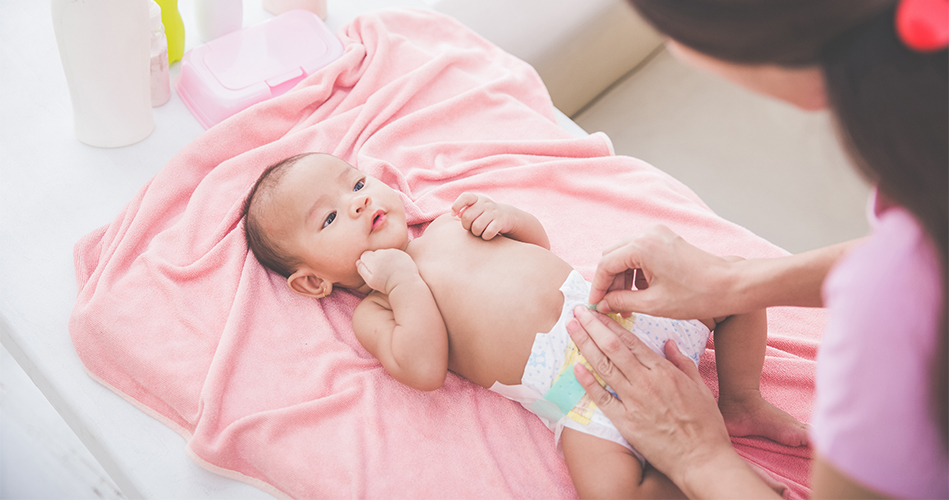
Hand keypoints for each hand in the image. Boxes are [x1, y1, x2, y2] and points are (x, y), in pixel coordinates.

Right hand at [356, 249, 420, 294]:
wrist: (404, 284)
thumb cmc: (386, 284)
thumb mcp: (370, 281)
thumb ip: (362, 270)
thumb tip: (358, 261)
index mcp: (373, 258)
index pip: (365, 255)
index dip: (367, 262)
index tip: (371, 270)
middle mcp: (382, 252)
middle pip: (375, 253)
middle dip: (376, 260)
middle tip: (381, 271)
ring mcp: (393, 251)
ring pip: (385, 253)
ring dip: (386, 259)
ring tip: (389, 270)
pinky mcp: (402, 253)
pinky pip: (395, 254)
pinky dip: (394, 259)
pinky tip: (396, 268)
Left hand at [451, 192, 517, 240]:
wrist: (507, 216)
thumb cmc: (484, 215)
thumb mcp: (475, 208)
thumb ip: (464, 210)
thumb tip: (455, 214)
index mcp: (477, 199)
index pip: (465, 197)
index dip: (457, 205)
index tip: (453, 214)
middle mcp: (485, 203)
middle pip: (467, 216)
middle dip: (466, 226)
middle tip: (469, 228)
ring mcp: (494, 212)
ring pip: (477, 227)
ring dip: (476, 233)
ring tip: (478, 231)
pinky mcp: (500, 222)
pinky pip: (488, 233)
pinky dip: (485, 236)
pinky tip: (486, 234)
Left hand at [566, 306, 735, 489]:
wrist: (702, 460)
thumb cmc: (705, 424)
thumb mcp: (700, 387)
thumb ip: (682, 362)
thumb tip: (668, 343)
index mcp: (663, 371)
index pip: (630, 340)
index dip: (610, 324)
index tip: (597, 312)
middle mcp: (645, 382)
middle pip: (612, 347)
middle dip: (592, 327)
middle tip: (576, 312)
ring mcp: (633, 402)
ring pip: (603, 367)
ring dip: (585, 345)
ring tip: (571, 329)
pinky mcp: (625, 422)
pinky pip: (602, 399)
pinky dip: (588, 382)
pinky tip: (575, 367)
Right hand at [589, 225, 738, 319]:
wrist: (731, 285)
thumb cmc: (696, 295)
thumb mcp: (653, 304)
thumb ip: (621, 302)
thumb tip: (602, 305)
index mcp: (642, 246)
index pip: (605, 265)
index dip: (598, 287)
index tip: (595, 305)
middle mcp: (647, 234)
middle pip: (612, 257)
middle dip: (609, 282)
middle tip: (610, 306)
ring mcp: (658, 235)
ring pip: (625, 256)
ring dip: (622, 279)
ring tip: (627, 305)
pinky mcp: (666, 240)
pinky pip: (640, 254)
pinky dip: (636, 273)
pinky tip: (641, 294)